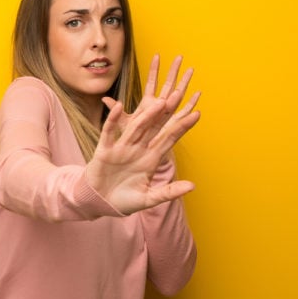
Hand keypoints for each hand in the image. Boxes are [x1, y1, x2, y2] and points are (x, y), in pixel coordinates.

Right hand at [85, 55, 200, 214]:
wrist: (100, 203)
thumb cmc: (125, 201)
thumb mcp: (150, 198)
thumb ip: (169, 192)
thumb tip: (193, 186)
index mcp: (151, 158)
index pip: (170, 139)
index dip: (182, 127)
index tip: (197, 114)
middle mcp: (139, 149)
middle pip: (155, 127)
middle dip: (166, 113)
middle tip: (179, 95)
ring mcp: (122, 148)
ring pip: (136, 127)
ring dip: (147, 115)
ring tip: (158, 102)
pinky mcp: (105, 150)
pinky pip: (109, 132)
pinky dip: (113, 120)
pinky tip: (120, 106)